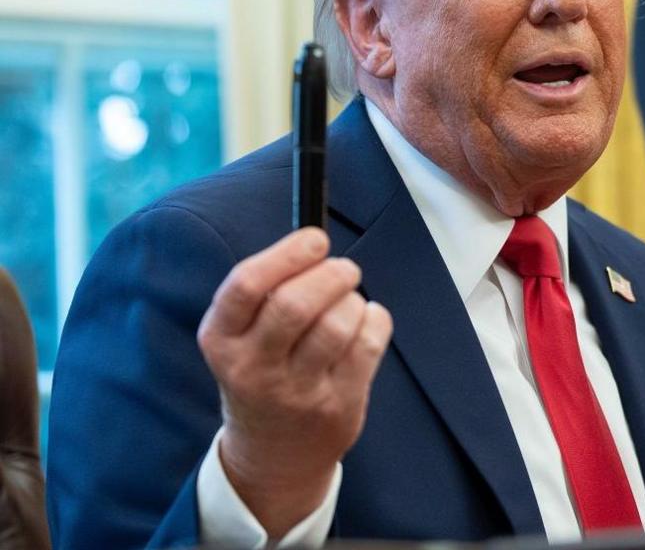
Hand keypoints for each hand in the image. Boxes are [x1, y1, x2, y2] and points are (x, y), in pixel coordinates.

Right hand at [196, 228, 392, 538]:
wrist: (272, 454)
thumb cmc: (263, 371)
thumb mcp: (241, 336)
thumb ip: (268, 290)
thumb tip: (314, 238)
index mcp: (220, 340)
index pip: (246, 285)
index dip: (287, 253)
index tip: (315, 239)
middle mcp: (252, 369)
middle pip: (295, 304)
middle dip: (331, 274)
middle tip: (344, 269)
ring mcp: (296, 392)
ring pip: (337, 324)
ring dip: (353, 300)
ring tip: (349, 303)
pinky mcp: (336, 406)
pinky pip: (369, 344)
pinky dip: (376, 320)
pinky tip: (366, 323)